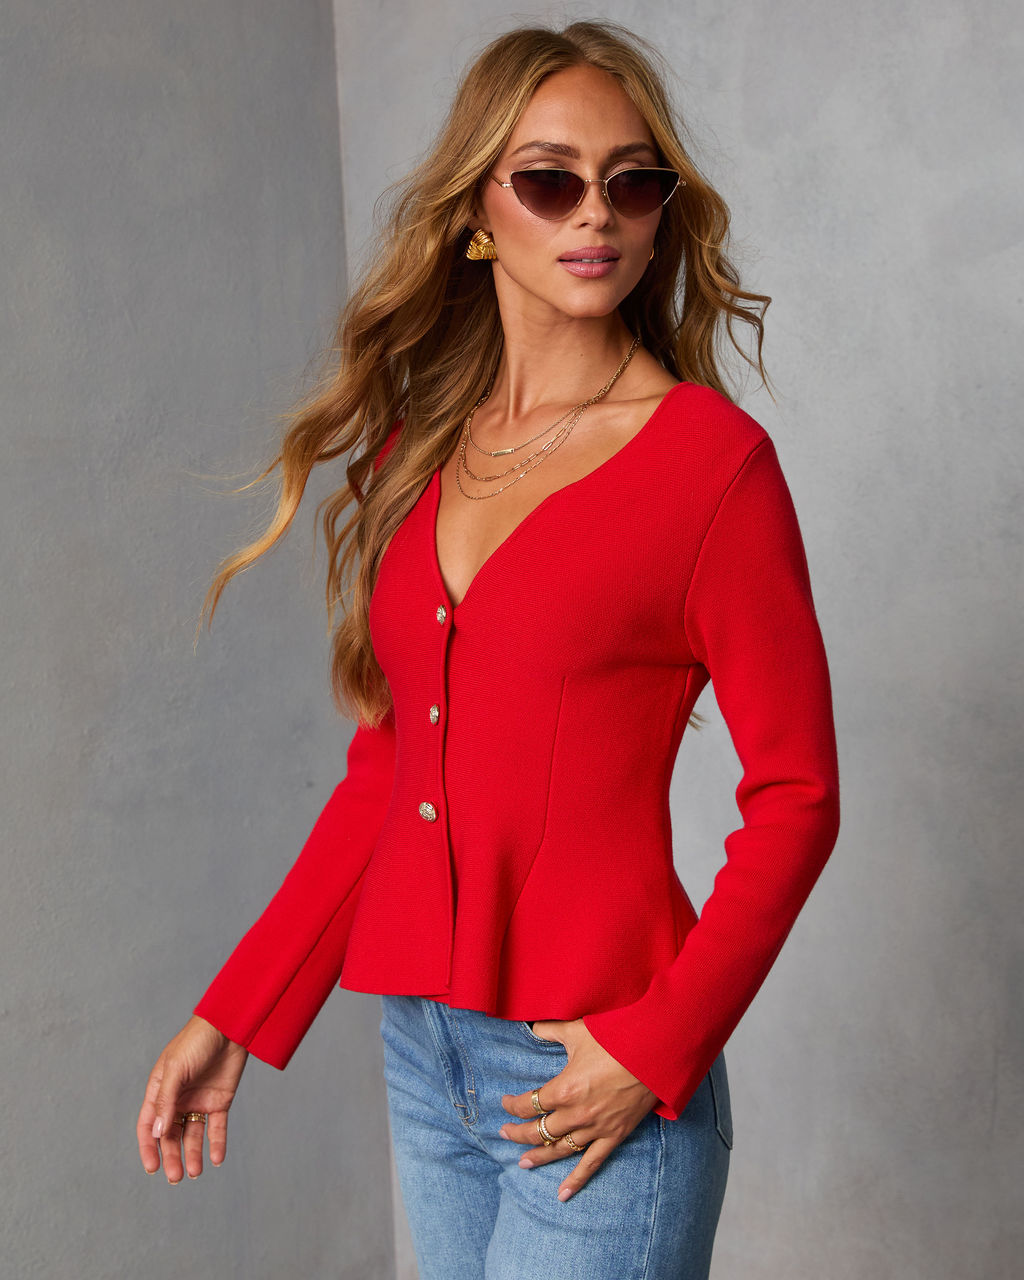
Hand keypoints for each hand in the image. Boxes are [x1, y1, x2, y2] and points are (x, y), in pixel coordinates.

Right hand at [136, 1014, 248, 1183]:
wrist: (231, 1026)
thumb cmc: (197, 1041)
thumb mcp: (176, 1068)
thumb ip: (166, 1100)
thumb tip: (157, 1132)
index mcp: (160, 1090)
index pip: (148, 1124)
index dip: (148, 1147)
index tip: (152, 1168)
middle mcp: (178, 1099)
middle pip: (171, 1135)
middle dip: (172, 1156)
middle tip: (176, 1177)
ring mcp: (199, 1101)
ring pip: (193, 1135)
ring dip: (193, 1154)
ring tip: (194, 1172)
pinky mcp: (220, 1101)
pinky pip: (217, 1128)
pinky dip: (217, 1144)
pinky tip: (217, 1159)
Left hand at [499, 1018, 657, 1201]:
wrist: (653, 1053)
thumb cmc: (615, 1039)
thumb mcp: (577, 1031)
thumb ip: (550, 1030)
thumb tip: (531, 1026)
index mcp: (564, 1089)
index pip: (529, 1104)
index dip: (513, 1105)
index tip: (505, 1103)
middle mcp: (576, 1114)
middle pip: (539, 1131)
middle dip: (518, 1133)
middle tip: (505, 1133)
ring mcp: (595, 1128)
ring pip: (560, 1149)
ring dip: (539, 1156)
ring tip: (523, 1162)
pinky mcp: (614, 1136)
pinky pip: (591, 1163)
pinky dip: (577, 1180)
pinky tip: (563, 1194)